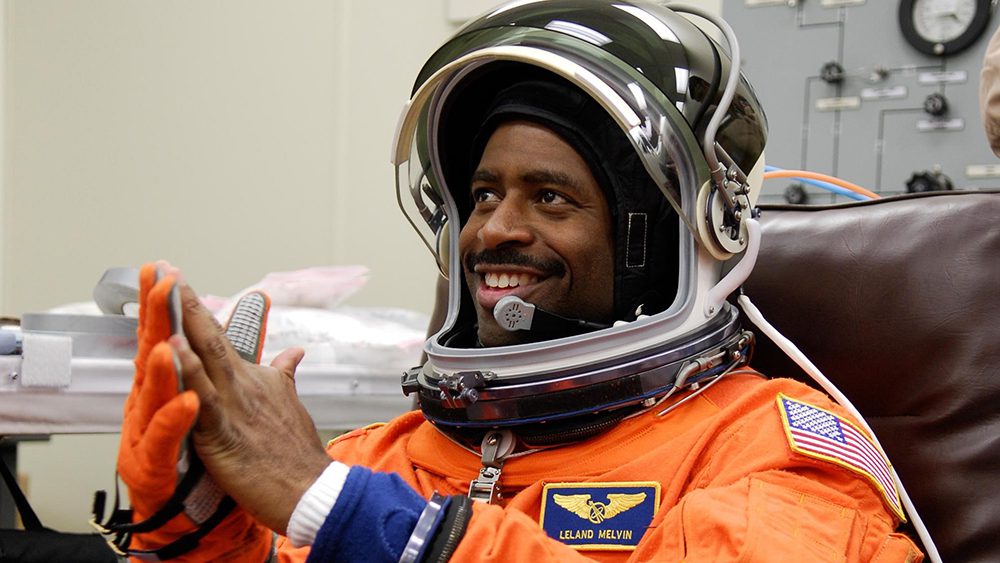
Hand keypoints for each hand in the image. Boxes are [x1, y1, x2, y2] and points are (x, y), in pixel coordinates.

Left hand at [114, 262, 271, 560]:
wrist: (313, 490)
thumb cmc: (299, 455)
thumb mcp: (291, 406)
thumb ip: (284, 376)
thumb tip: (293, 351)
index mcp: (256, 379)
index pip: (221, 338)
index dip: (197, 310)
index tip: (178, 282)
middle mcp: (244, 383)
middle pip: (211, 334)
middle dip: (185, 300)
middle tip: (166, 267)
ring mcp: (234, 404)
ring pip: (205, 355)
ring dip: (184, 321)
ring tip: (165, 290)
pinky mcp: (223, 432)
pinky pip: (200, 396)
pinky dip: (187, 370)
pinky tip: (171, 347)